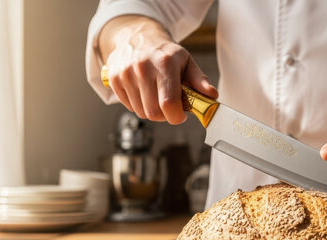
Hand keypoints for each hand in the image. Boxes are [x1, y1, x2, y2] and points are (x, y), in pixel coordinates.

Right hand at [99, 16, 217, 123]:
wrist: (138, 37)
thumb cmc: (166, 54)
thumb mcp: (187, 62)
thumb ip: (200, 81)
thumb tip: (212, 96)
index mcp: (165, 63)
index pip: (169, 103)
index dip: (176, 116)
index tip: (180, 115)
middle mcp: (143, 67)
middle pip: (153, 112)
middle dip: (165, 115)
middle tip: (169, 106)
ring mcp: (126, 73)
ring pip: (141, 112)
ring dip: (151, 111)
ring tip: (156, 96)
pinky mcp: (114, 79)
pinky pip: (129, 107)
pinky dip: (138, 105)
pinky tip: (143, 92)